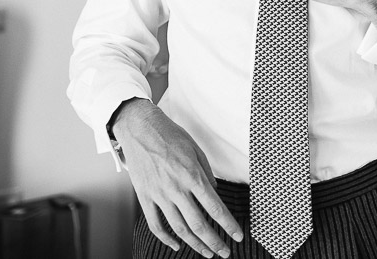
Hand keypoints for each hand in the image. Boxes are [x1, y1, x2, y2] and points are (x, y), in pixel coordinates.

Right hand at [112, 99, 241, 257]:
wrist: (139, 129)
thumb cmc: (170, 136)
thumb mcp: (196, 150)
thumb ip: (206, 173)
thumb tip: (213, 193)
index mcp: (192, 176)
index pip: (215, 208)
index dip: (228, 225)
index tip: (237, 236)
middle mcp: (176, 189)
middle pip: (199, 224)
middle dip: (214, 241)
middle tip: (225, 252)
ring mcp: (158, 195)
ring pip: (179, 228)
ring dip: (195, 244)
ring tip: (207, 253)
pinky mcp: (144, 197)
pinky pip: (155, 224)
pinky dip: (166, 238)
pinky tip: (177, 245)